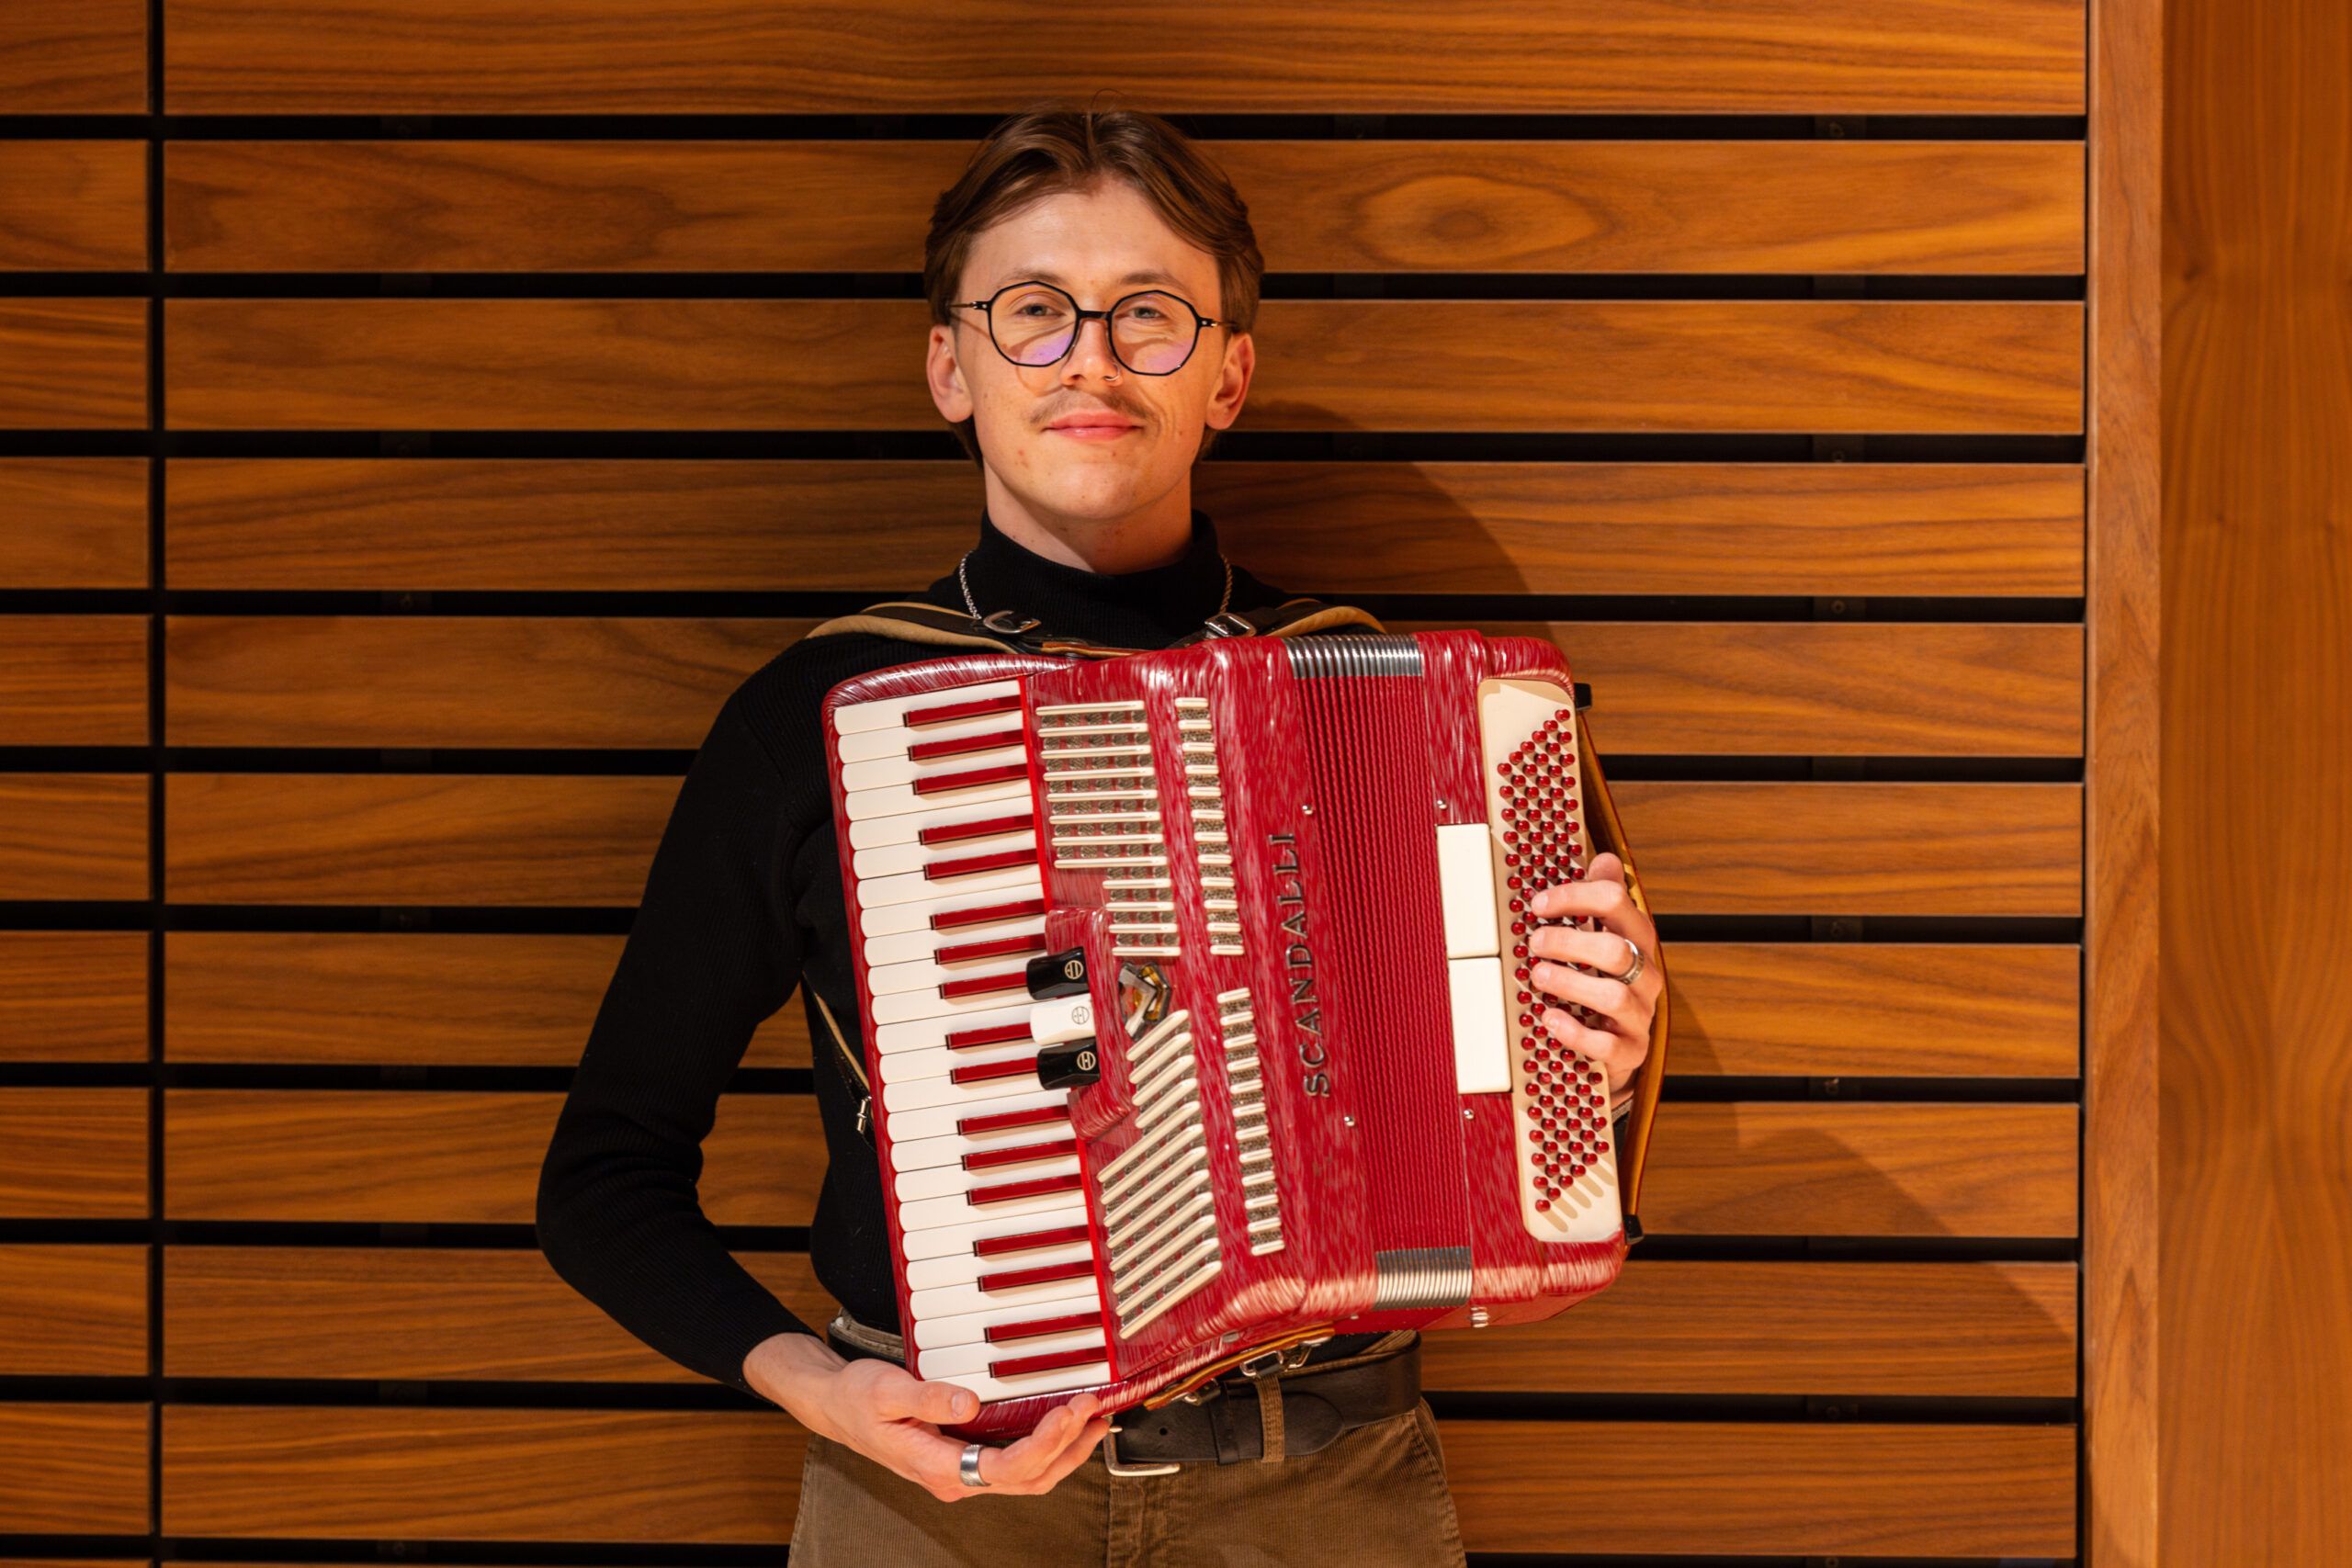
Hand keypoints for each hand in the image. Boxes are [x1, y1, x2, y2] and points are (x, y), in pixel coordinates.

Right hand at [745, 1332, 1111, 1501]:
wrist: (836, 1406)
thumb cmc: (857, 1400)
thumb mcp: (886, 1391)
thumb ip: (928, 1398)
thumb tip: (970, 1403)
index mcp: (938, 1467)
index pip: (1006, 1467)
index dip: (1045, 1443)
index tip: (1068, 1411)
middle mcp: (956, 1477)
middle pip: (1028, 1477)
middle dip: (1067, 1445)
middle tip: (1093, 1408)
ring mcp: (964, 1471)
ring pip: (1029, 1476)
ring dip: (1065, 1450)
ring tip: (1094, 1419)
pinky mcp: (968, 1456)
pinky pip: (1018, 1462)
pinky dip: (1048, 1446)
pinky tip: (1064, 1423)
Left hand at [1524, 851, 1660, 1097]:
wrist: (1620, 1045)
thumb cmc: (1604, 982)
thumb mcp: (1604, 938)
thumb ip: (1602, 902)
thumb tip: (1605, 858)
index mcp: (1638, 939)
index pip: (1616, 901)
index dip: (1574, 896)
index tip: (1538, 905)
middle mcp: (1645, 975)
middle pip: (1616, 949)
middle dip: (1568, 942)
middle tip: (1533, 944)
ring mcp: (1641, 1015)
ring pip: (1614, 997)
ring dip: (1569, 983)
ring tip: (1537, 977)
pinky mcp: (1631, 1052)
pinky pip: (1608, 1045)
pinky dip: (1575, 1032)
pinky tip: (1549, 1019)